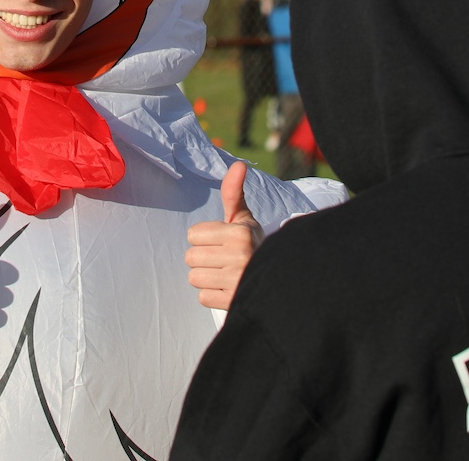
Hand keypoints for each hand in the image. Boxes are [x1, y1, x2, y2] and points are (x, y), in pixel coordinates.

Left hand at [185, 161, 263, 310]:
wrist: (277, 277)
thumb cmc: (252, 244)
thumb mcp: (243, 218)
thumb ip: (233, 192)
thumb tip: (238, 164)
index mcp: (240, 232)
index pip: (193, 234)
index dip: (204, 237)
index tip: (221, 241)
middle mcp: (240, 256)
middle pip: (191, 257)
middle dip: (203, 257)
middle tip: (222, 259)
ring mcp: (238, 282)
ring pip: (194, 278)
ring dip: (205, 277)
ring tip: (223, 273)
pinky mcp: (234, 304)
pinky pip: (202, 297)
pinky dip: (211, 295)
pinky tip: (225, 288)